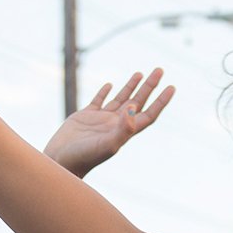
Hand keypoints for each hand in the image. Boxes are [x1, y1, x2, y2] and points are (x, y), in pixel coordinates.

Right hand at [41, 69, 175, 176]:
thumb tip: (135, 108)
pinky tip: (110, 84)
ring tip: (141, 73)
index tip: (171, 87)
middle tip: (160, 70)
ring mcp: (101, 120)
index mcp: (124, 131)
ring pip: (121, 99)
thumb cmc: (85, 157)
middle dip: (150, 86)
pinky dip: (105, 91)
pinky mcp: (85, 116)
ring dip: (131, 86)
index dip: (161, 101)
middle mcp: (116, 124)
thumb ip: (123, 129)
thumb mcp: (107, 145)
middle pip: (138, 102)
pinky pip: (98, 100)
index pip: (148, 113)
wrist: (61, 162)